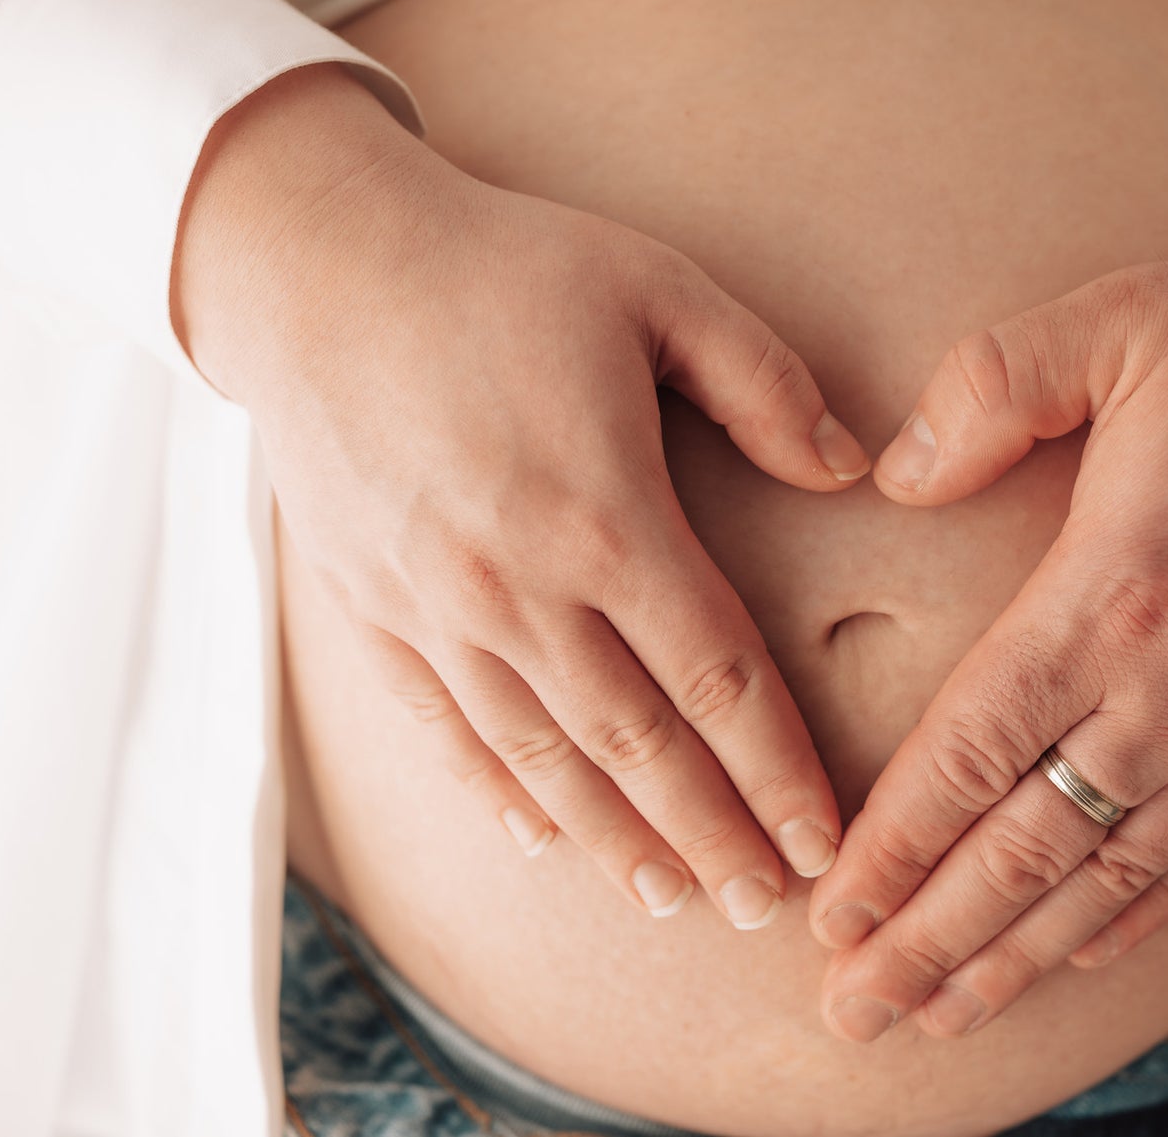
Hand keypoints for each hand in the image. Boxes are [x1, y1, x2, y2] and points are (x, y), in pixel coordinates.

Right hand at [176, 65, 866, 927]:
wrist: (316, 264)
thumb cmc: (501, 266)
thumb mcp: (657, 288)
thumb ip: (764, 383)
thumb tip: (851, 469)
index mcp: (607, 517)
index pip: (717, 678)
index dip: (777, 769)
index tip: (823, 839)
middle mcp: (520, 589)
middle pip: (639, 747)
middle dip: (712, 833)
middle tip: (766, 904)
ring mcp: (438, 612)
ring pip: (545, 760)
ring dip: (616, 839)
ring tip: (674, 897)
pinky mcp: (373, 612)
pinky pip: (445, 731)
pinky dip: (500, 794)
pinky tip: (544, 839)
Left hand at [804, 254, 1167, 1039]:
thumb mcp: (1123, 321)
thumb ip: (989, 386)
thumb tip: (897, 473)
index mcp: (1110, 596)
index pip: (971, 754)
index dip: (895, 846)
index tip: (832, 911)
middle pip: (1024, 853)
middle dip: (928, 940)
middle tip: (853, 1008)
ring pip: (1109, 883)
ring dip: (1016, 958)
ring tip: (938, 1013)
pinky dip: (1130, 925)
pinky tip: (1075, 959)